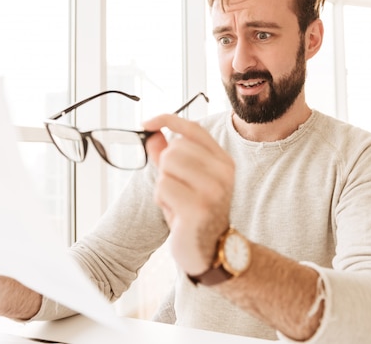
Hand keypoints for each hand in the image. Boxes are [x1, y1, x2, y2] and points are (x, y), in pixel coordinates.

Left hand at [143, 114, 234, 275]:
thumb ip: (169, 155)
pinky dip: (161, 199)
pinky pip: (162, 186)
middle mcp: (224, 172)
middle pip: (174, 148)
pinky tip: (175, 212)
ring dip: (163, 184)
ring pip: (167, 166)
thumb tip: (152, 134)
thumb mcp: (184, 180)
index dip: (167, 119)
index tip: (147, 123)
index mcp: (224, 161)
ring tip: (176, 201)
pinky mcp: (198, 207)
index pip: (194, 129)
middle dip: (165, 168)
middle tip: (176, 189)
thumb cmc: (195, 214)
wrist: (211, 251)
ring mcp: (213, 189)